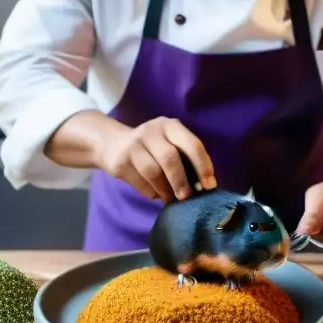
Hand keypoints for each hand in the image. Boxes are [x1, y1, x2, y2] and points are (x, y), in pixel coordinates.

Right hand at [97, 116, 215, 201]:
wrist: (113, 144)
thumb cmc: (153, 148)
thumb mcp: (169, 143)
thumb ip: (185, 158)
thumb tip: (203, 185)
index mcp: (169, 125)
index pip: (191, 144)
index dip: (203, 166)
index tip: (209, 185)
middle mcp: (150, 131)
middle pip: (170, 158)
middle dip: (181, 181)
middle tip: (187, 196)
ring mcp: (132, 145)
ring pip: (153, 172)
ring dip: (165, 190)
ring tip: (171, 197)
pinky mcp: (119, 162)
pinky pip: (141, 183)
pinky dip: (152, 192)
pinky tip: (156, 193)